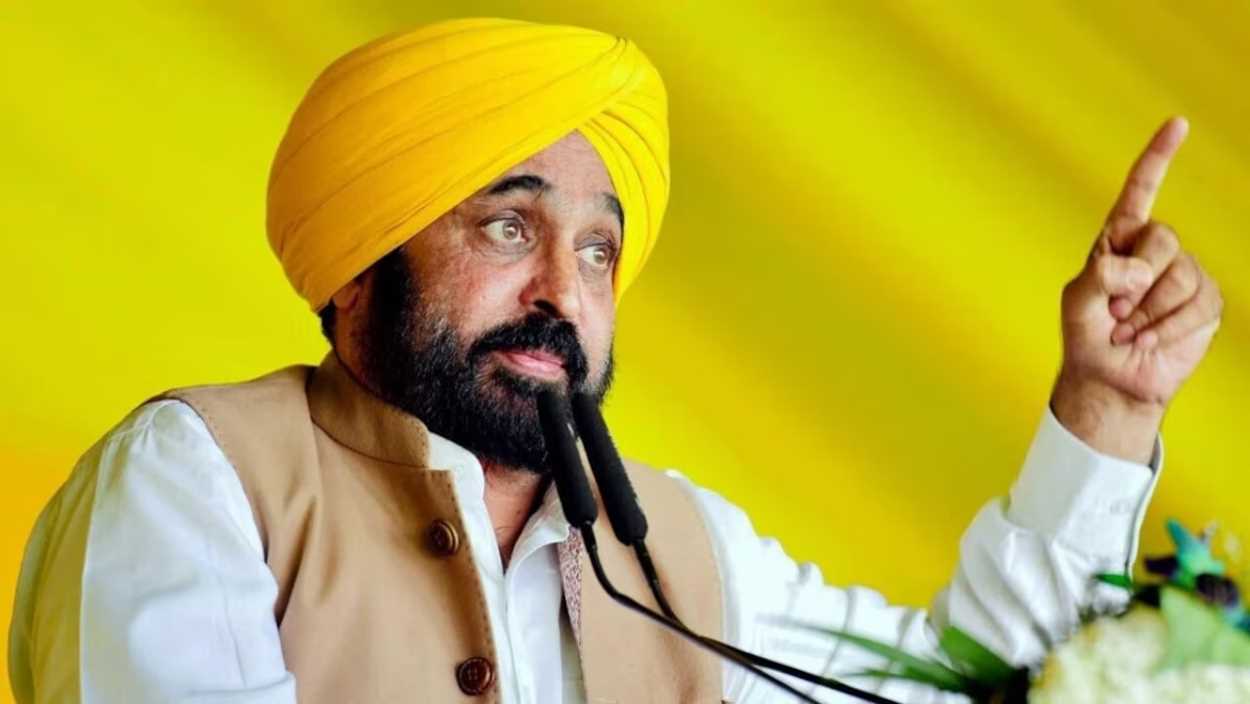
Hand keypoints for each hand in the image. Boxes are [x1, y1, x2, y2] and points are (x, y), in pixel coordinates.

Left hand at [1051, 117, 1222, 462]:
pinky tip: (1148, 341)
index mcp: (1118, 242)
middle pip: (1163, 239)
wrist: (1111, 380)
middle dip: (1137, 280)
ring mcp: (1183, 275)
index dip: (1158, 158)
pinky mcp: (1205, 303)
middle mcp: (1154, 252)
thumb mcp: (1077, 305)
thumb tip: (1138, 270)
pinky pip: (1198, 306)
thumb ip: (1098, 278)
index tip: (1178, 123)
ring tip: (1128, 331)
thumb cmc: (1087, 338)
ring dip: (1149, 314)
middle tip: (1115, 312)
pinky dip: (1168, 329)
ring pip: (1181, 278)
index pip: (1140, 192)